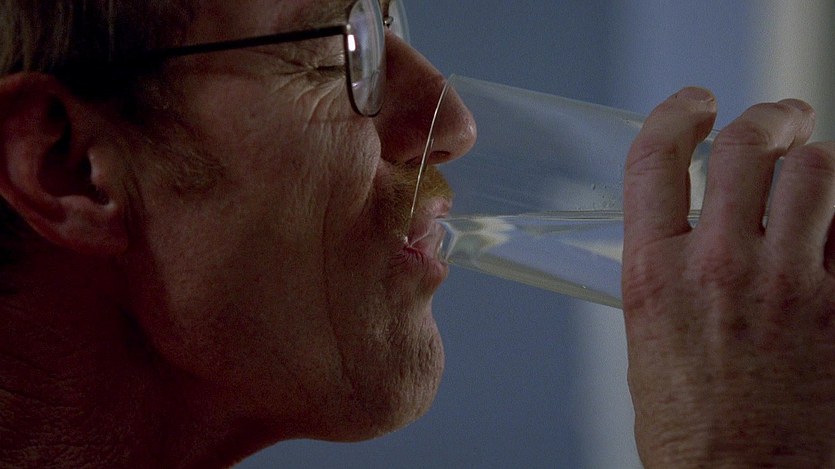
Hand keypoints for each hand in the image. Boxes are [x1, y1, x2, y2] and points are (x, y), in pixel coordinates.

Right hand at [622, 87, 834, 467]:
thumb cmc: (694, 432)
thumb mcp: (650, 341)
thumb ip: (667, 275)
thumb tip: (691, 231)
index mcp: (656, 276)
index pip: (656, 160)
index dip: (676, 114)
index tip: (694, 104)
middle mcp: (721, 267)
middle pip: (747, 146)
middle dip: (767, 118)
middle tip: (779, 118)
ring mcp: (792, 285)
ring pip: (817, 170)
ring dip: (816, 160)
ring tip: (814, 169)